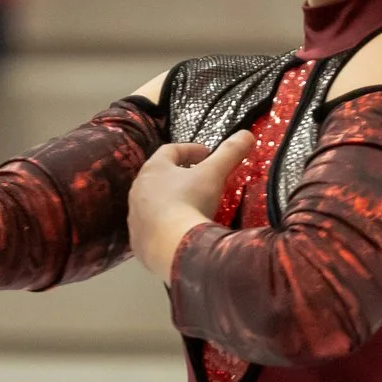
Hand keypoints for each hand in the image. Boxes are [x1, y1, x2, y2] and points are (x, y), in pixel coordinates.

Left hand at [129, 130, 253, 281]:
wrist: (173, 247)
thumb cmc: (191, 202)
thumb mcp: (214, 174)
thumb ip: (229, 152)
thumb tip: (246, 134)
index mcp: (154, 169)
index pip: (170, 150)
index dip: (190, 150)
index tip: (207, 154)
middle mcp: (139, 190)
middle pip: (159, 176)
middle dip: (179, 176)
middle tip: (199, 180)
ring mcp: (135, 217)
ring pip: (153, 203)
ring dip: (170, 202)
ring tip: (189, 207)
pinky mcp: (137, 241)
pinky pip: (151, 229)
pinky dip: (164, 226)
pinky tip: (178, 232)